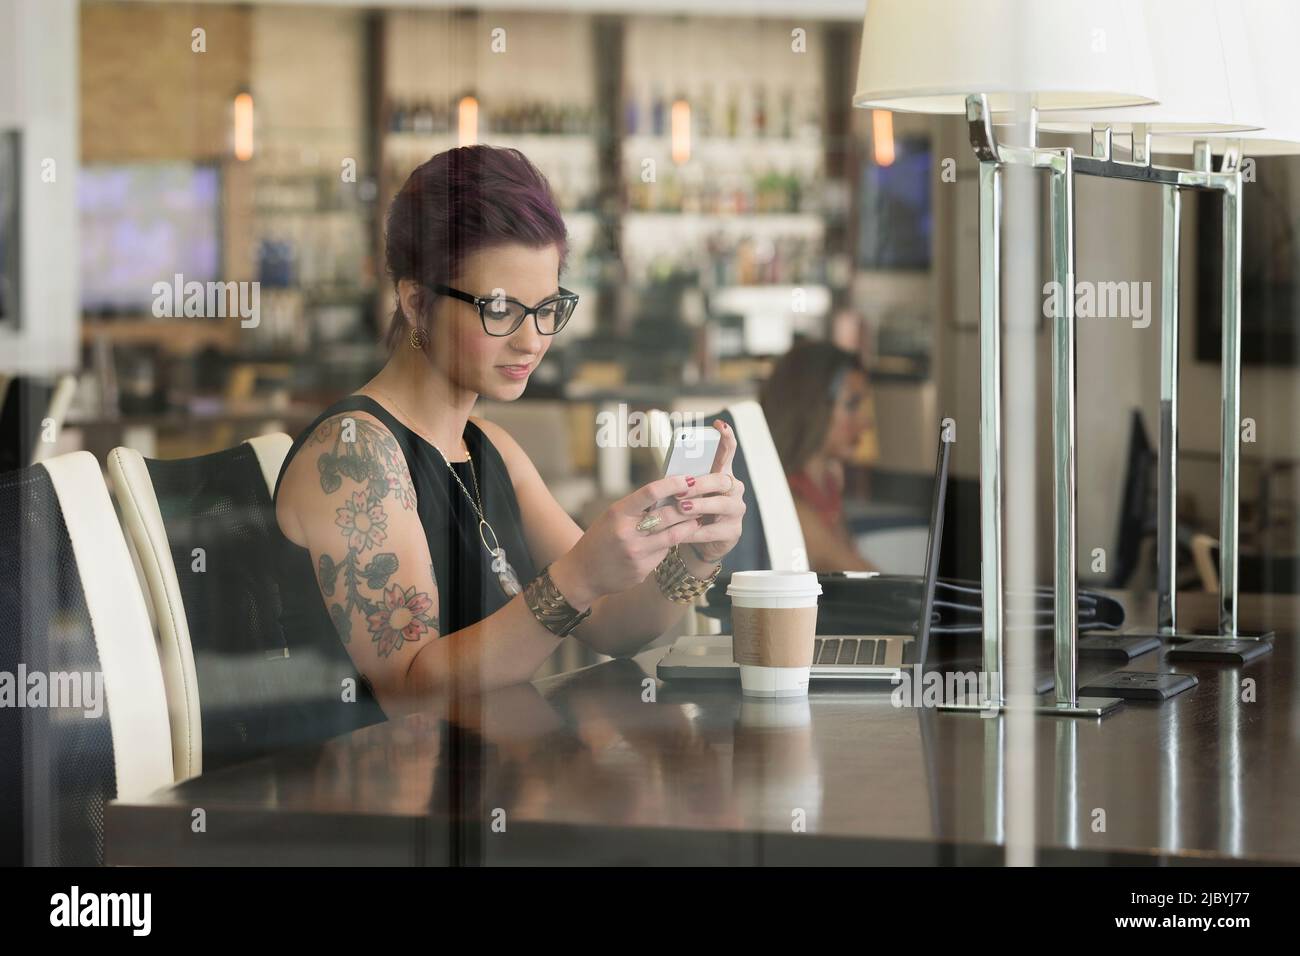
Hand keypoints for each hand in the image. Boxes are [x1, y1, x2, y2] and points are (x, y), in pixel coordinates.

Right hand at [550, 472, 704, 609]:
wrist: (583, 573)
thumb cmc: (599, 540)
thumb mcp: (612, 518)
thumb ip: (637, 508)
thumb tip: (668, 495)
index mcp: (618, 513)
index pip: (651, 492)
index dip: (673, 484)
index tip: (688, 480)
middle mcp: (627, 533)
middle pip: (669, 515)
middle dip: (688, 508)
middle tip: (700, 501)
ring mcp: (636, 553)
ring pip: (673, 536)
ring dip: (689, 527)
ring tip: (697, 520)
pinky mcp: (642, 570)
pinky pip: (664, 553)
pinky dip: (670, 545)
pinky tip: (672, 540)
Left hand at [678, 419, 744, 565]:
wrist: (700, 544)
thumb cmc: (691, 512)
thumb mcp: (687, 494)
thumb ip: (683, 482)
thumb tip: (668, 477)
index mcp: (722, 475)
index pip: (728, 451)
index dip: (726, 437)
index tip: (718, 425)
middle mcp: (734, 490)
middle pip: (722, 480)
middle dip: (701, 483)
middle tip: (681, 489)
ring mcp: (736, 511)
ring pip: (722, 505)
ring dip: (700, 505)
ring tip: (681, 507)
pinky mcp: (732, 532)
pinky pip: (713, 530)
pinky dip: (695, 531)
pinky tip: (682, 532)